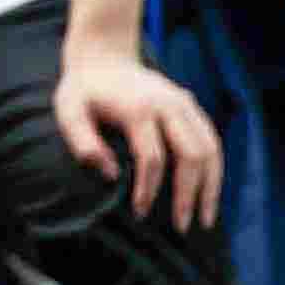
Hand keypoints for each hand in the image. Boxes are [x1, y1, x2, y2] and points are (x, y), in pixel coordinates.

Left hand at [53, 45, 221, 231]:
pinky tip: (209, 193)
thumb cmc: (83, 91)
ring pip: (210, 149)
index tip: (140, 212)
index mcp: (138, 108)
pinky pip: (212, 140)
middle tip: (182, 227)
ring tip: (204, 219)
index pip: (153, 158)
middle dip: (189, 194)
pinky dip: (215, 169)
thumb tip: (109, 174)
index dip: (148, 189)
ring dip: (211, 187)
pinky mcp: (192, 106)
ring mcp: (185, 103)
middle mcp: (169, 104)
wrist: (103, 57)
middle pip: (191, 155)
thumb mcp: (69, 111)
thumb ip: (83, 142)